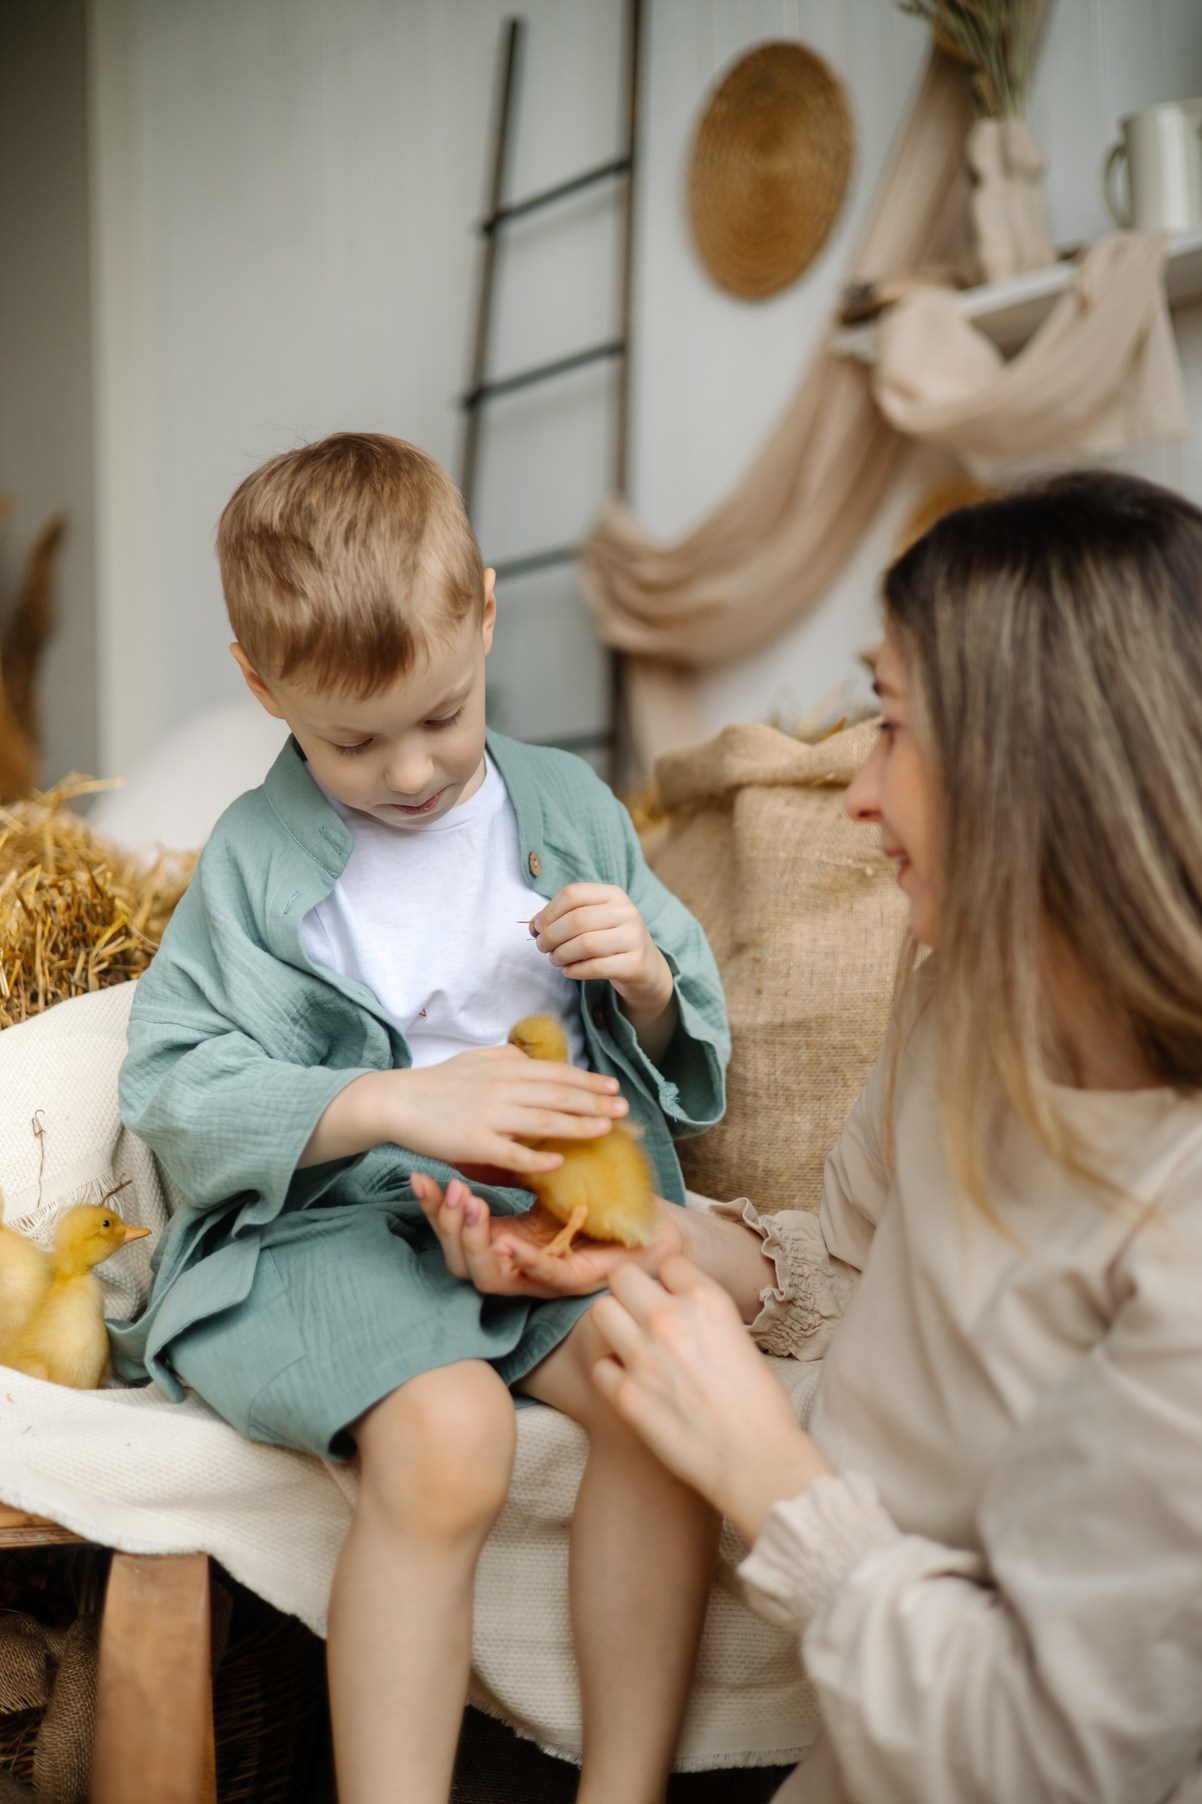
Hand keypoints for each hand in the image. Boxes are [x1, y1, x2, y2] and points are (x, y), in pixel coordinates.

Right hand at [393, 1045, 627, 1175]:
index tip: (614, 1088)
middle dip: (595, 1102)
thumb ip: (509, 1058)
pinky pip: (512, 1153)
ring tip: (604, 1130)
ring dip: (578, 1126)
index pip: (557, 1074)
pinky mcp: (474, 1143)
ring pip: (544, 1122)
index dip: (589, 1081)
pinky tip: (558, 1162)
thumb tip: (535, 1059)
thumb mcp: (477, 1059)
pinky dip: (537, 1159)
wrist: (397, 1102)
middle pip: (559, 1096)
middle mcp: (502, 1089)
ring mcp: (489, 1117)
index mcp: (505, 1068)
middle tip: (623, 1110)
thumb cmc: (439, 1083)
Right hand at [411, 1172, 685, 1297]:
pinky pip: (543, 1275)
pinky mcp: (574, 1282)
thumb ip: (512, 1171)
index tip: (420, 1177)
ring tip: (472, 1208)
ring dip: (476, 1243)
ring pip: (490, 1277)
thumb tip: (475, 1144)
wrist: (650, 1226)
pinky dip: (524, 1260)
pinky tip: (509, 1242)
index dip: (435, 1209)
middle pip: (461, 1262)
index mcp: (506, 1242)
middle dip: (448, 1227)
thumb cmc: (600, 1205)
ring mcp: (542, 1279)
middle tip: (450, 1191)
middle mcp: (517, 1267)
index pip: (456, 1234)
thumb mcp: (546, 1181)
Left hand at [533, 884, 672, 1020]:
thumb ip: (562, 918)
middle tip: (542, 947)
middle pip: (578, 920)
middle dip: (552, 935)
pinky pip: (596, 967)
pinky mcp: (634, 964)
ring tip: (555, 959)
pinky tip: (568, 971)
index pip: (573, 894)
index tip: (538, 927)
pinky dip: (575, 970)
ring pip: (586, 944)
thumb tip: (535, 926)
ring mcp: (633, 938)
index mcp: (613, 894)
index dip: (549, 911)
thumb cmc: (609, 940)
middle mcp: (627, 912)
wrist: (645, 967)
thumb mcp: (592, 921)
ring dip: (561, 954)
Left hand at [590, 1257, 831, 1541]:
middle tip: (640, 1314)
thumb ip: (705, 1319)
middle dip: (630, 1291)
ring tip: (630, 1344)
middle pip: (622, 1275)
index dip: (671, 1281)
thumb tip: (683, 1313)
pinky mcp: (625, 1395)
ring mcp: (642, 1356)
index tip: (674, 1298)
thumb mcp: (742, 1340)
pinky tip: (631, 1385)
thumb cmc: (761, 1407)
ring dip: (614, 1324)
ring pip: (600, 1311)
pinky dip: (611, 1373)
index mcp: (706, 1300)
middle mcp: (668, 1319)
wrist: (756, 1462)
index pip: (669, 1262)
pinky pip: (599, 1365)